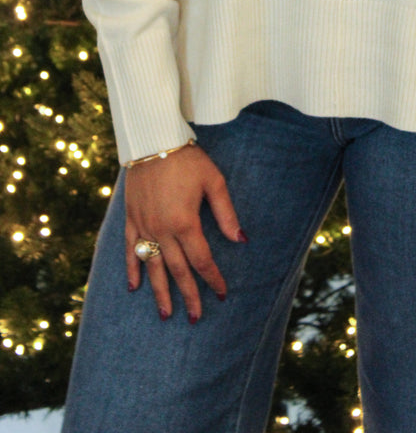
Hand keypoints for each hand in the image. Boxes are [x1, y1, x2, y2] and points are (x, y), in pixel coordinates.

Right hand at [125, 144, 244, 321]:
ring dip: (160, 292)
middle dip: (188, 295)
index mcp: (185, 222)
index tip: (221, 293)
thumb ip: (226, 213)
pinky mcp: (131, 219)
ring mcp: (144, 226)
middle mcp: (162, 229)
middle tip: (195, 317)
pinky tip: (135, 287)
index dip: (212, 278)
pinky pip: (131, 250)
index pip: (201, 259)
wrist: (153, 141)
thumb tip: (240, 239)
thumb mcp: (214, 181)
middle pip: (177, 270)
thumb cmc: (188, 159)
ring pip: (153, 267)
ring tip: (166, 314)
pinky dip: (133, 269)